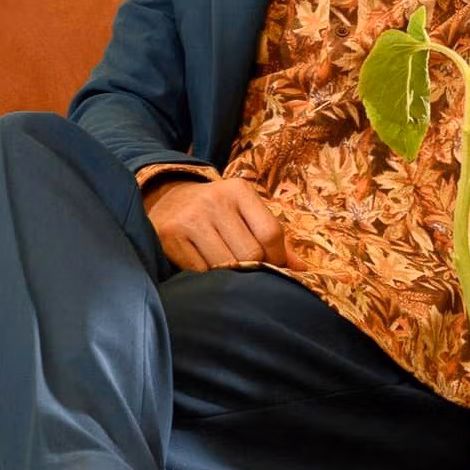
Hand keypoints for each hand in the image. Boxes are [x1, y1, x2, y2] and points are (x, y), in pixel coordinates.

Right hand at [143, 174, 289, 272]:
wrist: (167, 200)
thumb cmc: (217, 211)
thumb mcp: (245, 212)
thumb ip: (273, 238)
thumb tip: (301, 270)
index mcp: (239, 191)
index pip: (270, 233)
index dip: (276, 259)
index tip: (272, 267)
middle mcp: (214, 201)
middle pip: (249, 254)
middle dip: (253, 270)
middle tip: (248, 273)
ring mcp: (190, 219)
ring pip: (225, 265)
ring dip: (229, 276)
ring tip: (227, 272)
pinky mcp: (170, 237)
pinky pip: (199, 272)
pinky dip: (207, 278)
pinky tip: (206, 270)